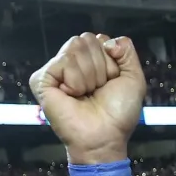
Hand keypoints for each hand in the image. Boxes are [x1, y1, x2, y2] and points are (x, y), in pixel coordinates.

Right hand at [30, 32, 145, 164]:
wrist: (104, 136)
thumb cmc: (118, 113)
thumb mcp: (133, 78)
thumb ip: (127, 51)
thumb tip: (108, 41)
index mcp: (90, 60)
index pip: (100, 39)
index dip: (111, 62)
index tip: (109, 83)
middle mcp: (72, 62)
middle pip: (86, 39)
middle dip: (100, 67)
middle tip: (96, 90)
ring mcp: (56, 70)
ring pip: (75, 47)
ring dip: (89, 76)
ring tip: (85, 94)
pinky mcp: (42, 79)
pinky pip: (63, 61)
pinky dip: (75, 81)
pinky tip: (72, 95)